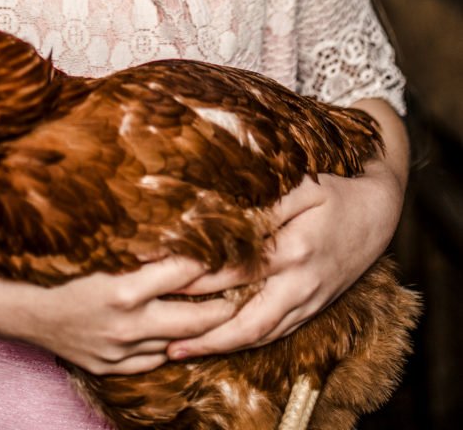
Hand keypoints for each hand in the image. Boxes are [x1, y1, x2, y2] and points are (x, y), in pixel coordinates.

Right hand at [0, 256, 242, 374]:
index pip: (184, 273)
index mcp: (125, 290)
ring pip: (178, 344)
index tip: (235, 252)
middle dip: (225, 305)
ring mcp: (121, 352)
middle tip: (246, 292)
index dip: (213, 261)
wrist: (26, 310)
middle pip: (195, 319)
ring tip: (224, 312)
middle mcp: (127, 324)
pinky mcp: (112, 369)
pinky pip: (154, 362)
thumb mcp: (102, 251)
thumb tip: (180, 227)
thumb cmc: (63, 269)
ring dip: (201, 329)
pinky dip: (170, 347)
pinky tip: (183, 335)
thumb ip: (142, 246)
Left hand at [166, 156, 404, 359]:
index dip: (194, 278)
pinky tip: (217, 343)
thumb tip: (222, 210)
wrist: (380, 212)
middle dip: (202, 333)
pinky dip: (244, 343)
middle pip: (245, 321)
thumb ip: (265, 200)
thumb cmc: (337, 191)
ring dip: (219, 347)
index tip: (158, 277)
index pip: (234, 272)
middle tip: (161, 339)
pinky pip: (275, 334)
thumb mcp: (304, 185)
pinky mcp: (313, 308)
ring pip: (260, 336)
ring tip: (178, 351)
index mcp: (293, 252)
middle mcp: (300, 285)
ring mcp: (308, 301)